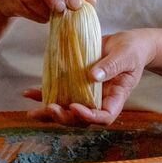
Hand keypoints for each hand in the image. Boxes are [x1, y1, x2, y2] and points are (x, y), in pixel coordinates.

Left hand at [26, 29, 155, 124]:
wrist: (127, 43)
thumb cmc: (132, 50)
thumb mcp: (125, 56)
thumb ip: (111, 66)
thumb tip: (92, 76)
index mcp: (116, 98)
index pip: (104, 117)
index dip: (89, 117)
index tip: (76, 107)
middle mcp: (100, 100)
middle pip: (81, 119)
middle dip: (64, 117)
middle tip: (51, 108)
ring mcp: (86, 94)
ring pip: (67, 110)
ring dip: (50, 113)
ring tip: (33, 112)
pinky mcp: (75, 84)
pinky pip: (59, 93)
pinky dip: (43, 94)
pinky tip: (29, 93)